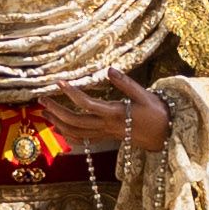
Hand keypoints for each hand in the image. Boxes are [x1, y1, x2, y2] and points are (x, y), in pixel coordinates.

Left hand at [42, 67, 170, 152]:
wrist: (166, 135)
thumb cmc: (157, 112)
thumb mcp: (144, 94)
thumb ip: (125, 83)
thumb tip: (109, 69)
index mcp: (115, 113)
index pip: (88, 104)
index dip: (72, 93)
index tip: (60, 82)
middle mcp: (107, 126)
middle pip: (76, 122)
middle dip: (57, 111)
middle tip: (42, 100)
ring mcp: (106, 134)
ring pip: (77, 133)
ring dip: (58, 123)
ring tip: (44, 113)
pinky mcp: (107, 138)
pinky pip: (84, 140)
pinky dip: (69, 135)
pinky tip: (59, 129)